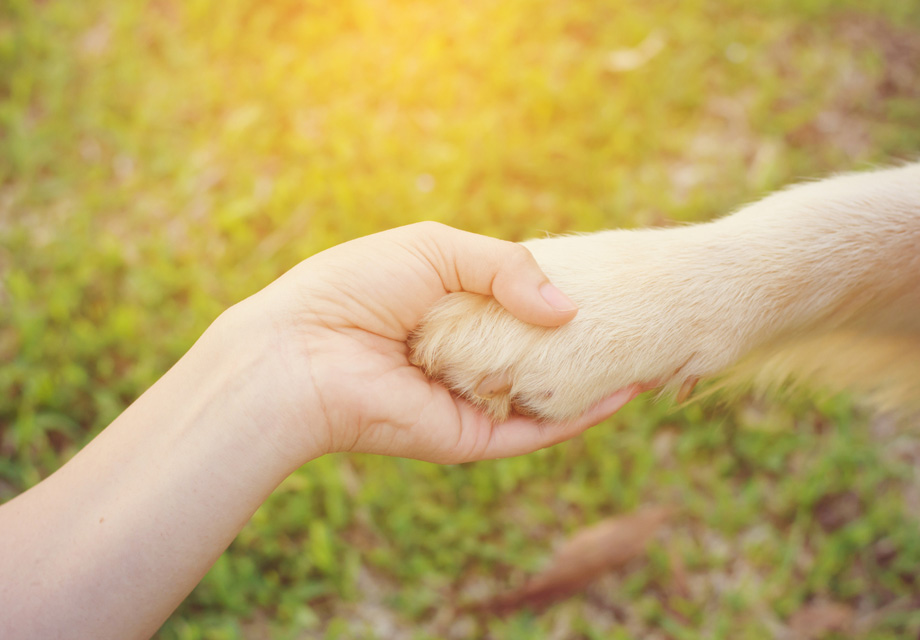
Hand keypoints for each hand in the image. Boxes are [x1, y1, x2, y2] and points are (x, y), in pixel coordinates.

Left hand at [230, 222, 638, 465]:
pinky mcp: (469, 437)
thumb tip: (568, 309)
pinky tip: (623, 393)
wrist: (301, 351)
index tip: (611, 284)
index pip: (520, 305)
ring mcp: (470, 398)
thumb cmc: (355, 287)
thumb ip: (508, 267)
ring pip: (545, 394)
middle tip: (642, 322)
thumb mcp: (438, 249)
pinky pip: (534, 430)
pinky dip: (580, 416)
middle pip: (539, 353)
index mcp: (453, 308)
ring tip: (651, 356)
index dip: (562, 296)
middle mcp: (467, 356)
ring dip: (596, 379)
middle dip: (587, 341)